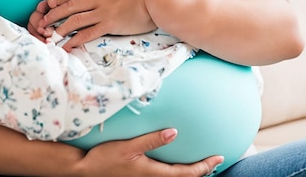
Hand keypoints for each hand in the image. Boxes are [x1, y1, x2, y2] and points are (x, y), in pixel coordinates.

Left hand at [37, 0, 162, 49]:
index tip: (51, 4)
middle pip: (70, 5)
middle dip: (54, 14)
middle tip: (43, 22)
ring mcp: (103, 11)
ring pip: (75, 20)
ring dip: (60, 28)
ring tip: (50, 36)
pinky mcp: (110, 25)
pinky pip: (88, 34)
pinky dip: (75, 40)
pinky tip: (67, 46)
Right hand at [77, 128, 224, 175]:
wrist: (86, 170)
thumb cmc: (106, 158)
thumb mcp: (129, 146)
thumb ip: (152, 140)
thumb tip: (174, 132)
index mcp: (153, 173)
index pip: (186, 173)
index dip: (204, 166)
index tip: (218, 157)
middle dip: (201, 170)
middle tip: (215, 159)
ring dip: (189, 171)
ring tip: (201, 161)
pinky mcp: (140, 176)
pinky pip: (164, 175)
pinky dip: (175, 170)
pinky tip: (174, 161)